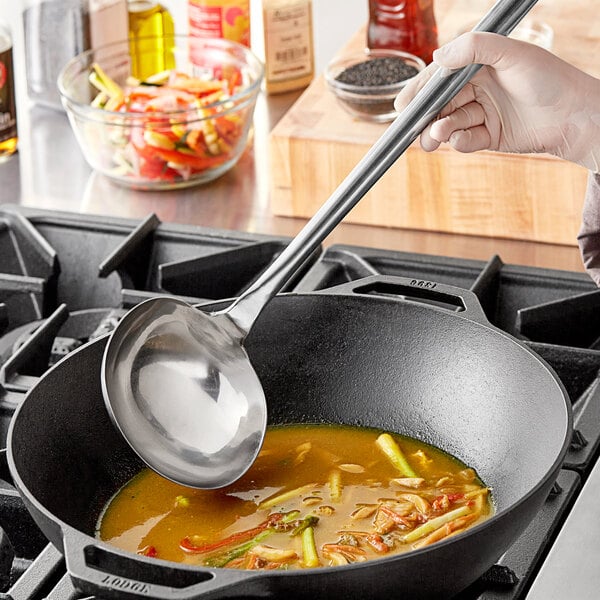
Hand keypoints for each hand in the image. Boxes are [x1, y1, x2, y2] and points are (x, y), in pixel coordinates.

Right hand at [394, 32, 599, 171]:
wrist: (575, 117)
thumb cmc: (549, 78)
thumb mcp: (511, 53)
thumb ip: (473, 48)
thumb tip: (437, 57)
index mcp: (479, 67)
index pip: (441, 79)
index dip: (420, 92)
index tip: (403, 106)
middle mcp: (478, 90)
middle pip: (440, 105)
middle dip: (426, 117)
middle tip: (417, 129)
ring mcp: (483, 114)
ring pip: (449, 125)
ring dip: (440, 131)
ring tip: (437, 135)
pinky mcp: (489, 137)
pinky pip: (464, 141)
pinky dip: (461, 142)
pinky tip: (466, 140)